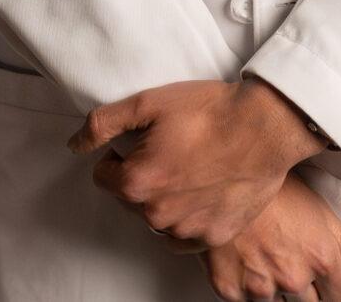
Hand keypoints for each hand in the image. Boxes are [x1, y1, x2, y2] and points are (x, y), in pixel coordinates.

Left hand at [68, 79, 324, 245]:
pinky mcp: (213, 236)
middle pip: (131, 199)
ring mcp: (187, 230)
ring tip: (192, 168)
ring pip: (158, 218)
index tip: (144, 141)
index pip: (104, 176)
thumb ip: (102, 124)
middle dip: (143, 177)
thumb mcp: (148, 103)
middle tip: (172, 150)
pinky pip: (186, 235)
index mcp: (135, 183)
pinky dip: (190, 217)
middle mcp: (157, 215)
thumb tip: (75, 144)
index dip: (120, 155)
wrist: (264, 127)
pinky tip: (205, 190)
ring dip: (166, 199)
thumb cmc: (210, 112)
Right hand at [199, 176, 340, 301]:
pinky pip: (246, 301)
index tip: (328, 285)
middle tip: (289, 259)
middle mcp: (293, 277)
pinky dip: (246, 286)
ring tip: (265, 254)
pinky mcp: (230, 290)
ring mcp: (261, 287)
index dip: (335, 290)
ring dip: (274, 287)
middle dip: (305, 288)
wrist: (223, 176)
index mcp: (320, 258)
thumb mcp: (319, 210)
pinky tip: (246, 259)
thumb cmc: (272, 189)